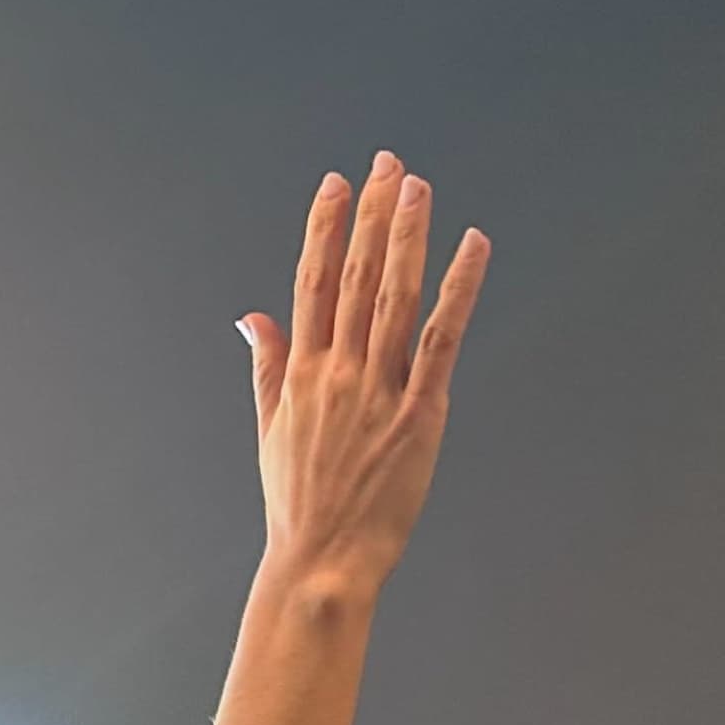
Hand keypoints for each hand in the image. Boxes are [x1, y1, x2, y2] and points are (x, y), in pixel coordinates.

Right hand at [237, 152, 489, 606]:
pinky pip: (442, 337)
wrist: (321, 561)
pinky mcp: (419, 412)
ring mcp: (378, 391)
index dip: (323, 229)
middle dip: (370, 215)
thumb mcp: (270, 430)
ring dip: (407, 236)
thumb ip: (267, 366)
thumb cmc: (299, 503)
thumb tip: (251, 317)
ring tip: (417, 186)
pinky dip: (460, 288)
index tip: (334, 184)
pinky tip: (473, 245)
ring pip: (393, 296)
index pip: (310, 284)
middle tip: (387, 163)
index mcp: (301, 376)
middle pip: (353, 277)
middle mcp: (337, 374)